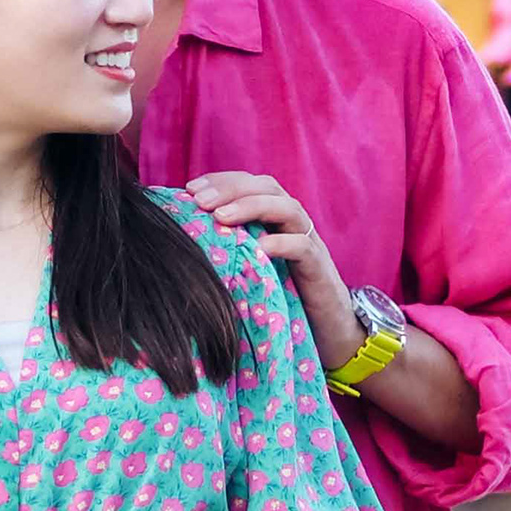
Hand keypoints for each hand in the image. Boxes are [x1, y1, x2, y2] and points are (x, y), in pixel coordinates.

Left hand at [186, 171, 353, 366]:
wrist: (327, 330)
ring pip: (288, 208)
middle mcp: (292, 223)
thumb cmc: (281, 296)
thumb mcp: (250, 266)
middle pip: (267, 187)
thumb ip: (229, 247)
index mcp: (274, 218)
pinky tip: (258, 248)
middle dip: (232, 189)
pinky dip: (281, 243)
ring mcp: (308, 243)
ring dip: (253, 206)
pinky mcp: (319, 268)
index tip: (189, 189)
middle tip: (200, 200)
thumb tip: (183, 237)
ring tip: (221, 217)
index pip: (248, 183)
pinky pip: (303, 247)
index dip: (221, 181)